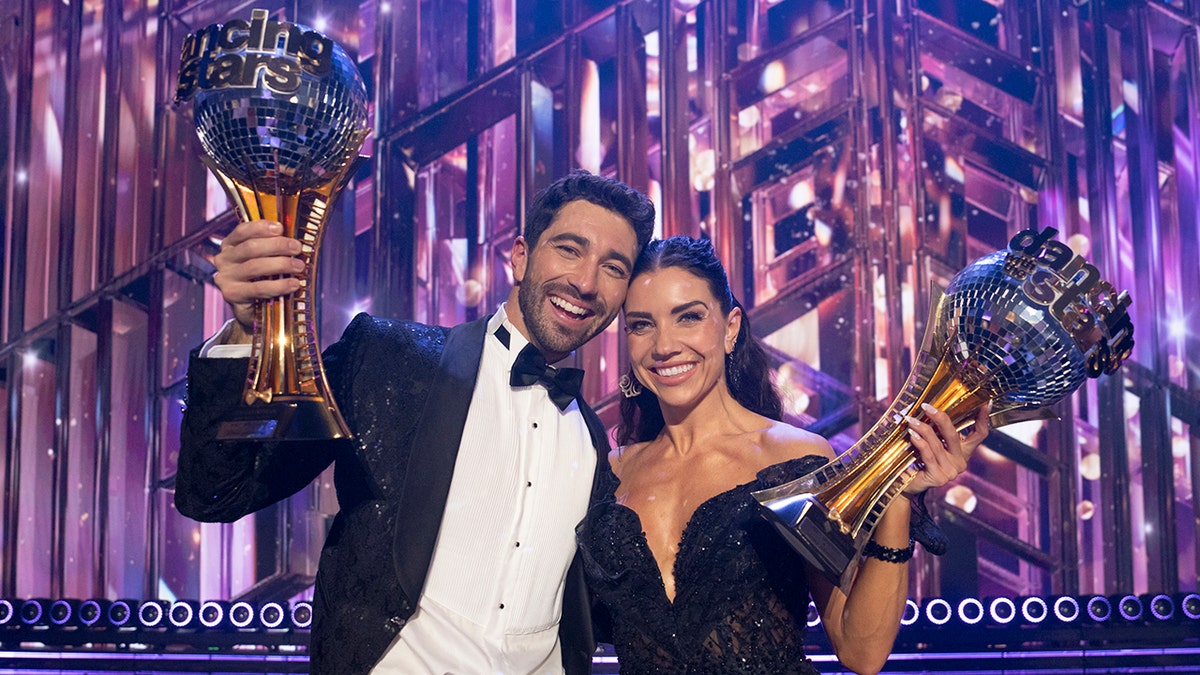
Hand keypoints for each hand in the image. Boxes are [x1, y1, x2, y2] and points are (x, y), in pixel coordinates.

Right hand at [213, 220, 304, 337]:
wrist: (254, 310)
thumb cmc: (262, 278)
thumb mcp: (265, 259)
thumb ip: (273, 247)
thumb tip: (294, 240)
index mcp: (230, 245)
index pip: (242, 231)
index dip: (261, 227)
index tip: (281, 228)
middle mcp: (224, 259)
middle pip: (250, 247)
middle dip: (277, 245)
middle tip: (297, 248)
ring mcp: (225, 277)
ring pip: (255, 266)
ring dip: (281, 265)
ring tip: (299, 266)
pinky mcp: (232, 295)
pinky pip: (258, 288)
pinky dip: (279, 286)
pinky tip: (293, 284)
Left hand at [902, 402, 989, 493]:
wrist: (909, 483)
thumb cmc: (920, 460)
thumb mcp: (933, 443)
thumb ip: (937, 431)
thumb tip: (930, 406)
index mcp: (963, 451)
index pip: (980, 434)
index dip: (983, 418)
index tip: (985, 402)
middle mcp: (960, 461)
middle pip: (954, 435)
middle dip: (940, 418)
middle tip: (926, 407)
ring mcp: (951, 471)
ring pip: (937, 444)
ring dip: (922, 429)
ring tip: (911, 420)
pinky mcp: (939, 477)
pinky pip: (928, 455)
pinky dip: (919, 442)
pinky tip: (912, 434)